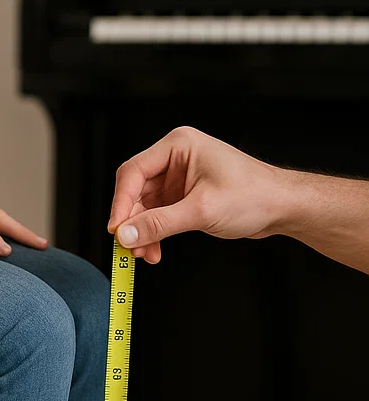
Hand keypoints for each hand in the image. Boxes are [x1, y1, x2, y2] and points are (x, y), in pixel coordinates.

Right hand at [107, 127, 291, 263]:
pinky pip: (156, 216)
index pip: (133, 172)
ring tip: (144, 254)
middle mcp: (174, 159)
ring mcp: (177, 178)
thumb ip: (160, 224)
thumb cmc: (255, 196)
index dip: (121, 202)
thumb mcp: (202, 211)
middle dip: (132, 222)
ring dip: (142, 232)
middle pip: (135, 191)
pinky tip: (154, 250)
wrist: (283, 208)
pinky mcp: (182, 197)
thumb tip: (125, 236)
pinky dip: (153, 234)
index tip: (116, 230)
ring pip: (143, 207)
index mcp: (178, 146)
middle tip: (128, 246)